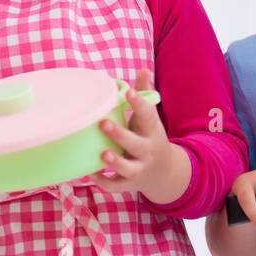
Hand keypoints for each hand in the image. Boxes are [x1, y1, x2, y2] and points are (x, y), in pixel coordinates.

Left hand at [84, 68, 189, 203]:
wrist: (165, 173)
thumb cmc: (149, 137)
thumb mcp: (150, 119)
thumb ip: (144, 95)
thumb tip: (143, 69)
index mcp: (152, 131)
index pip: (148, 116)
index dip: (139, 103)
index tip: (128, 92)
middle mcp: (147, 150)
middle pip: (135, 144)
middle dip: (120, 135)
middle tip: (103, 123)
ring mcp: (139, 168)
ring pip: (128, 168)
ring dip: (115, 162)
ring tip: (102, 154)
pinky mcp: (129, 183)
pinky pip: (117, 186)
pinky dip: (104, 183)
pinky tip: (90, 174)